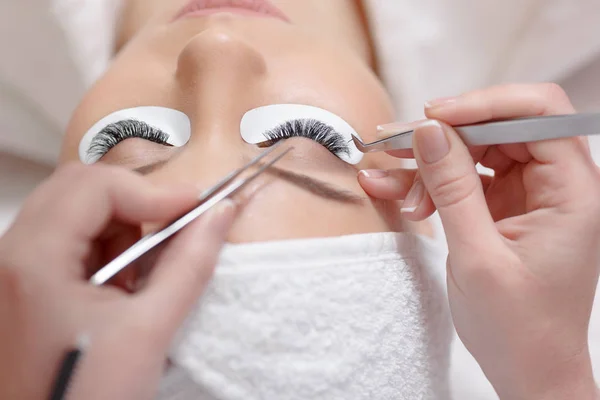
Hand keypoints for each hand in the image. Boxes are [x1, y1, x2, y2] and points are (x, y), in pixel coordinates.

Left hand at [0, 164, 235, 399]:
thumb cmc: (89, 399)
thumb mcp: (149, 331)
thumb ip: (189, 264)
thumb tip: (220, 214)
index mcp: (34, 261)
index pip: (96, 187)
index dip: (153, 191)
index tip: (196, 208)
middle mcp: (12, 256)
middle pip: (78, 189)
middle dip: (134, 204)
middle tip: (175, 229)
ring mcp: (14, 271)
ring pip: (74, 211)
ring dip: (120, 229)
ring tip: (142, 276)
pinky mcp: (25, 287)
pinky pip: (68, 241)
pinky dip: (105, 250)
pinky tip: (121, 289)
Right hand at [359, 83, 599, 399]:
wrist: (527, 370)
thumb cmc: (518, 328)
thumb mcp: (477, 256)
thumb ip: (453, 188)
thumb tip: (429, 131)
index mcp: (572, 192)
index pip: (537, 113)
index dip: (483, 105)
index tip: (433, 118)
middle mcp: (555, 186)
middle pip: (499, 128)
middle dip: (444, 137)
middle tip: (395, 147)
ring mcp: (528, 196)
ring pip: (475, 152)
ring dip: (429, 164)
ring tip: (387, 178)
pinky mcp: (503, 209)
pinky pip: (464, 180)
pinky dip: (430, 184)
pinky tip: (396, 191)